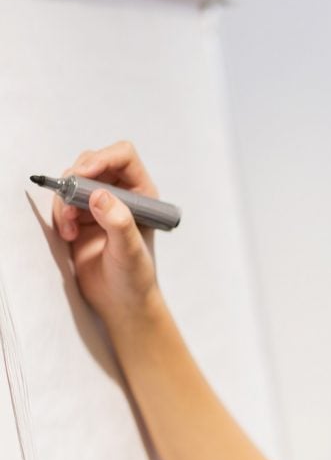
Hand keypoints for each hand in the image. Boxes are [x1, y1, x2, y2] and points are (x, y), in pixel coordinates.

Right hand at [53, 141, 160, 324]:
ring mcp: (100, 205)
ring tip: (70, 228)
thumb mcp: (130, 251)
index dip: (103, 158)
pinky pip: (63, 201)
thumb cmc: (135, 277)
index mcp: (142, 194)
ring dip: (65, 200)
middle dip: (76, 180)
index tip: (84, 174)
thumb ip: (119, 222)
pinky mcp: (81, 217)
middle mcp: (122, 194)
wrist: (121, 302)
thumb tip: (99, 195)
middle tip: (70, 203)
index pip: (123, 157)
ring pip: (73, 181)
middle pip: (93, 163)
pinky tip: (68, 234)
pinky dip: (60, 214)